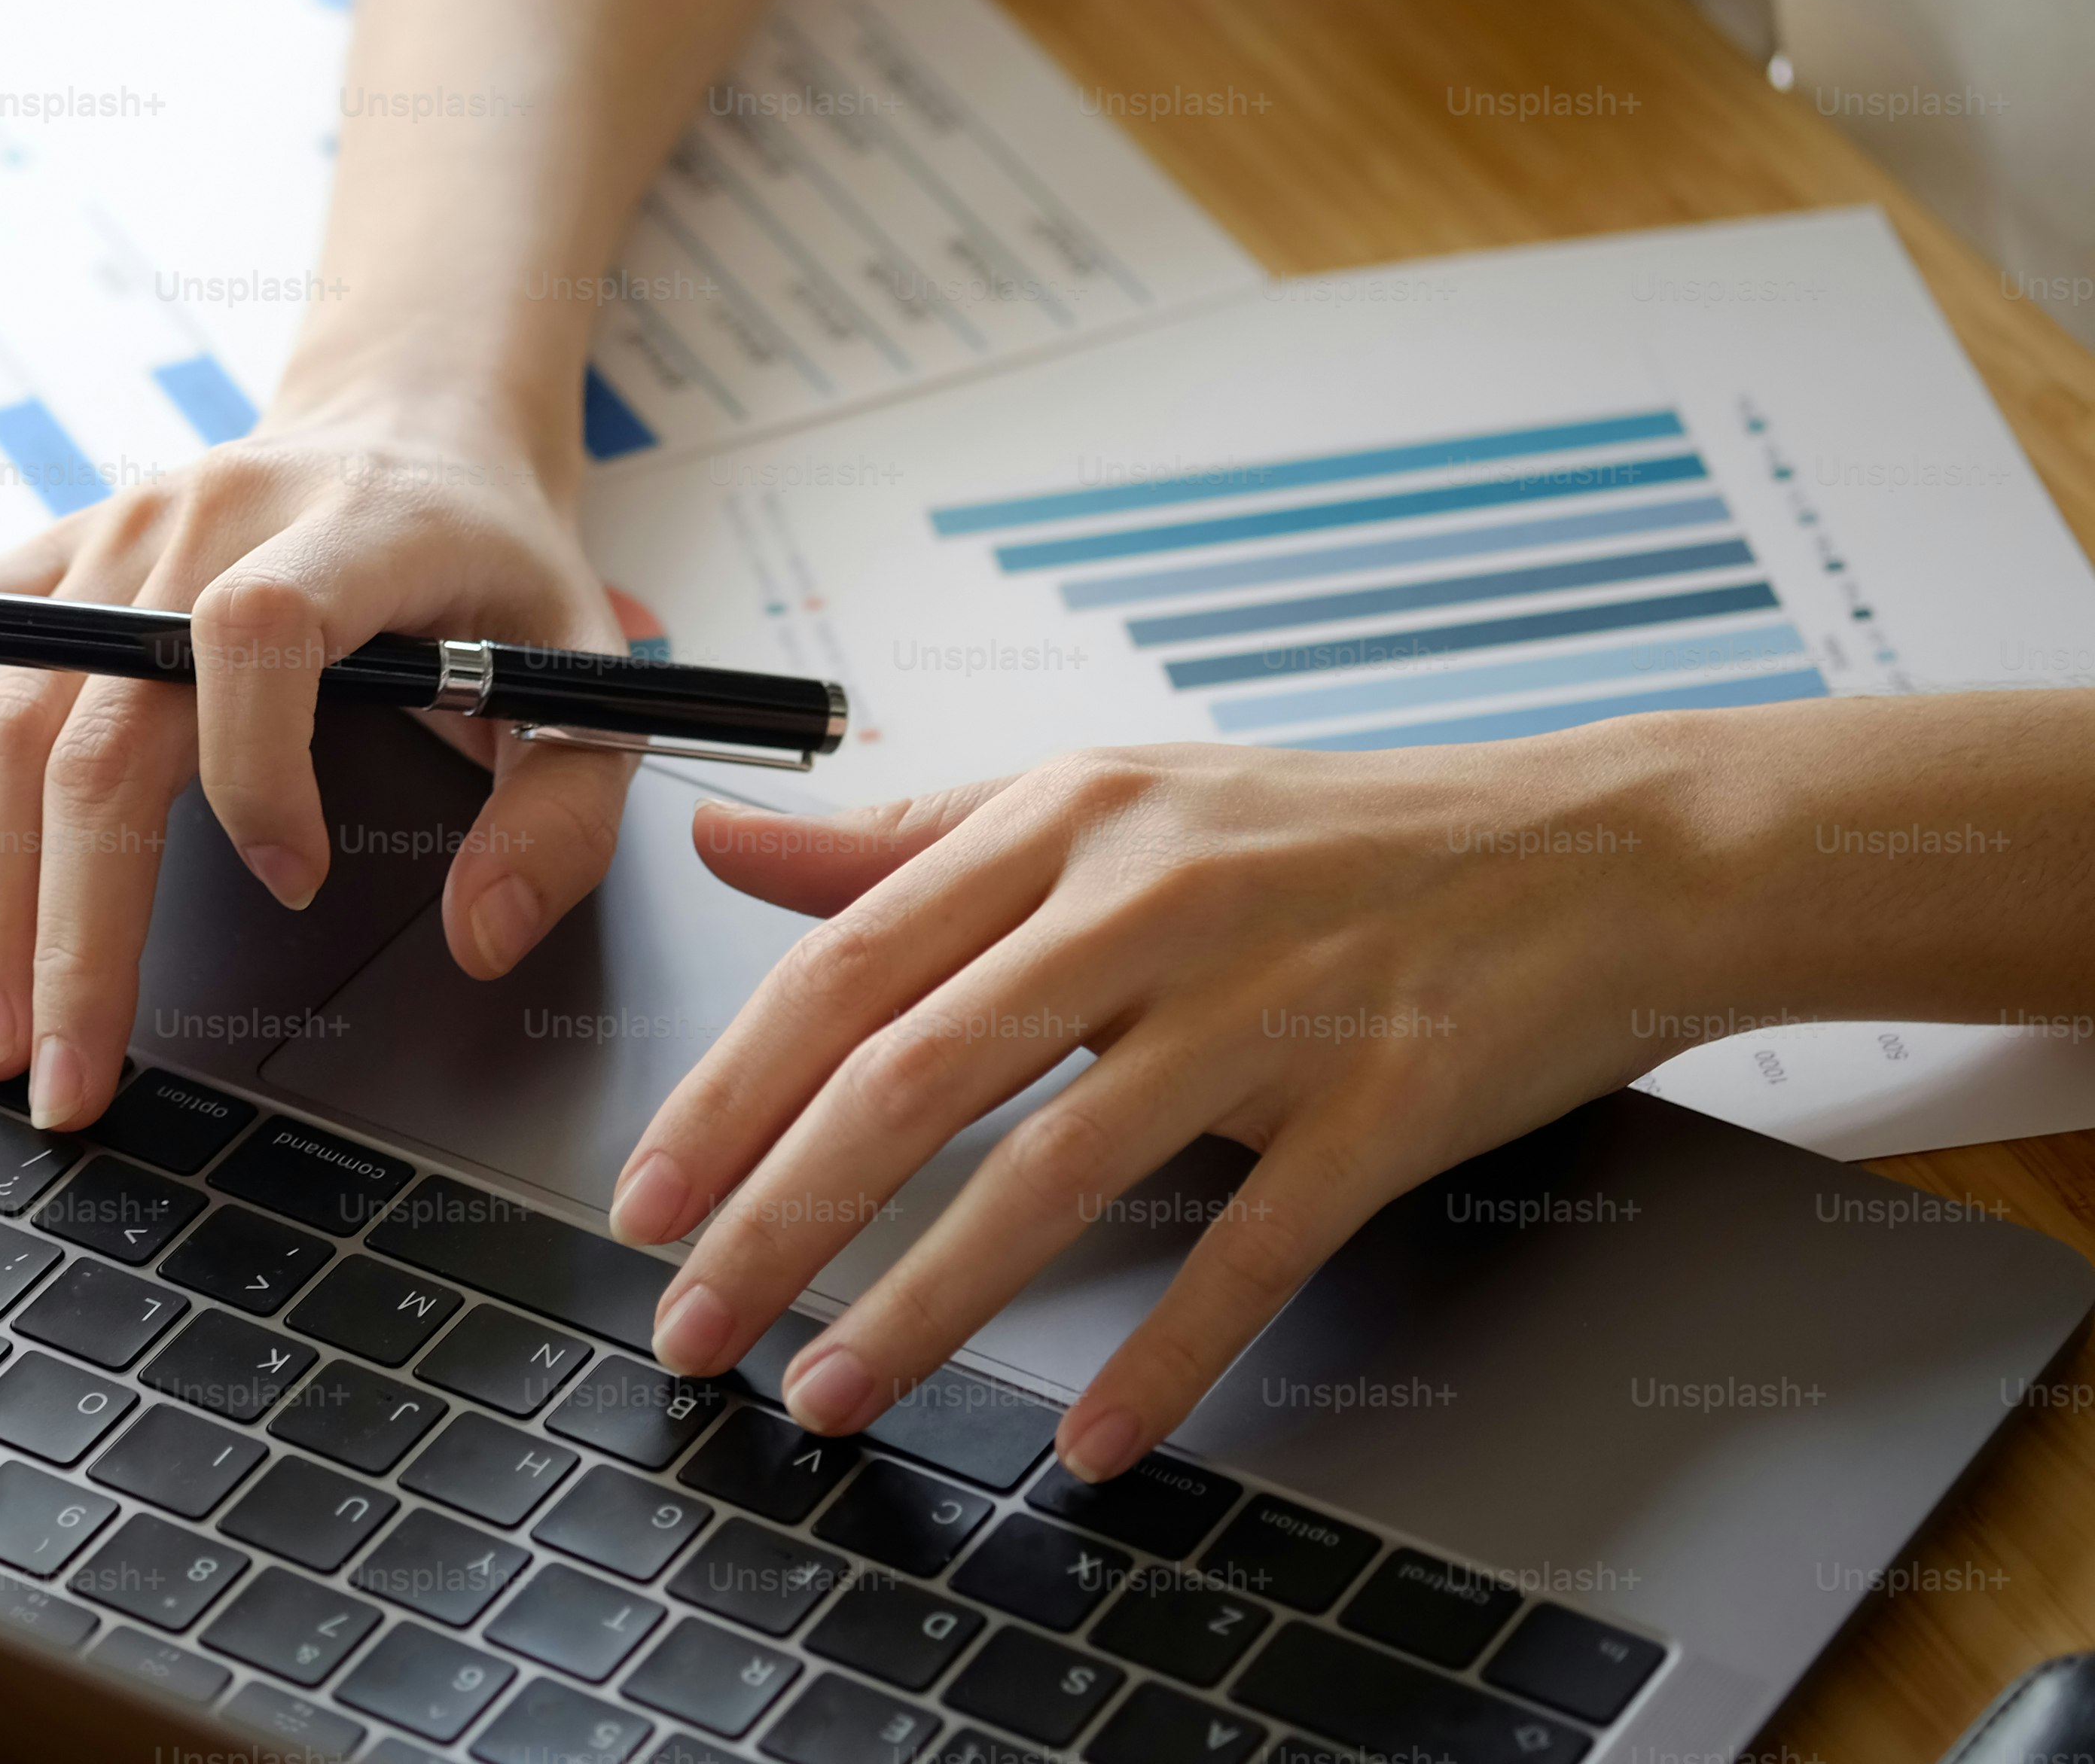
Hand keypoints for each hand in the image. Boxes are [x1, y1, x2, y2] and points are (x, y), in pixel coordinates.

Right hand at [0, 391, 633, 1130]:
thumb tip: (480, 938)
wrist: (414, 422)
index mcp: (355, 527)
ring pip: (4, 710)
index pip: (256, 632)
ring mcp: (115, 527)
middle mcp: (211, 514)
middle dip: (69, 919)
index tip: (294, 881)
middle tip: (58, 1071)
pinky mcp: (56, 547)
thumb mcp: (585, 680)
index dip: (256, 767)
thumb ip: (560, 820)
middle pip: (96, 719)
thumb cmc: (491, 565)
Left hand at [609, 720, 1765, 1479]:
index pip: (845, 964)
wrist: (1599, 850)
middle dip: (780, 1218)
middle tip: (691, 1326)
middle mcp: (1148, 897)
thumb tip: (720, 839)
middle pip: (915, 1074)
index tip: (643, 1198)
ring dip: (923, 1305)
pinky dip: (1160, 1358)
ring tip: (829, 1396)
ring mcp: (1269, 1001)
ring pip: (1054, 1173)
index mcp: (1061, 819)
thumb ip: (901, 839)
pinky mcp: (1381, 1101)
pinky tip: (1084, 1438)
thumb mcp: (1101, 803)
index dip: (728, 1092)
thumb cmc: (1324, 834)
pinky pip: (1247, 1251)